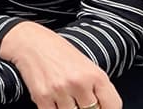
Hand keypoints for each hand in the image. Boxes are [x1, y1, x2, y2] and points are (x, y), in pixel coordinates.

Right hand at [0, 22, 121, 108]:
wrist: (29, 41)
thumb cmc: (58, 51)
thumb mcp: (85, 65)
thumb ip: (96, 88)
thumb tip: (100, 108)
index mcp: (95, 75)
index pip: (113, 106)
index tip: (100, 108)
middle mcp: (79, 83)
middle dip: (84, 107)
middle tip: (76, 97)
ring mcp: (60, 90)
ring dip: (68, 108)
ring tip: (62, 94)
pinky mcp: (42, 96)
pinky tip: (52, 98)